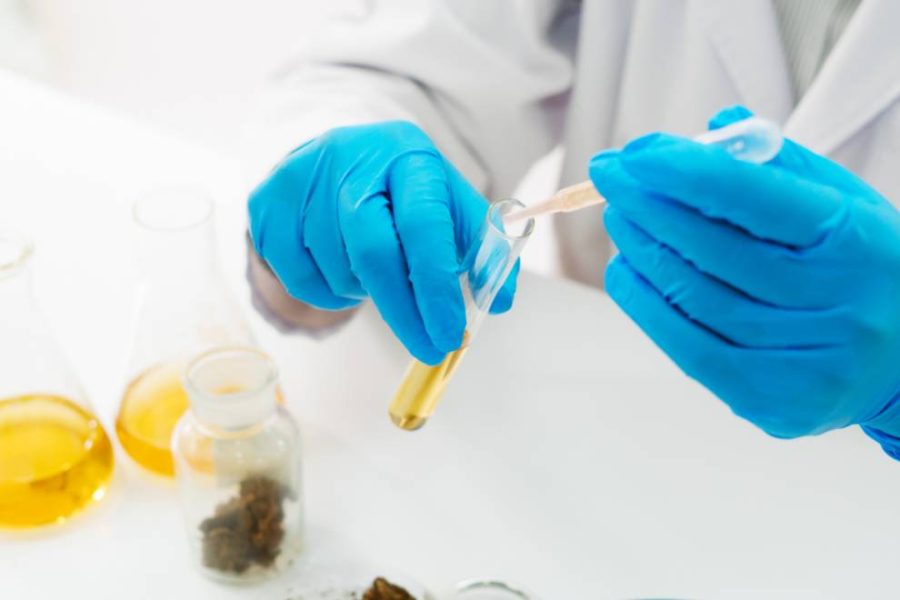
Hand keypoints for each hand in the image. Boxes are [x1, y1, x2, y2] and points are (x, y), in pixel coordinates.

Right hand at [248, 121, 516, 364]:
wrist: (337, 155)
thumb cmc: (401, 189)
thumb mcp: (447, 202)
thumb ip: (479, 247)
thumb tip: (498, 301)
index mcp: (407, 156)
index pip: (424, 226)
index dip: (436, 287)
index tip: (450, 334)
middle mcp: (351, 161)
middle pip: (374, 254)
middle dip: (405, 312)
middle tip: (428, 348)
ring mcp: (301, 180)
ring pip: (338, 272)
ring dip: (365, 294)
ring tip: (376, 274)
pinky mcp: (266, 205)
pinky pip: (300, 280)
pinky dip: (328, 292)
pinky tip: (340, 267)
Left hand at [590, 106, 899, 453]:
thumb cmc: (863, 270)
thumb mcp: (843, 207)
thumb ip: (780, 167)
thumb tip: (714, 128)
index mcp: (854, 242)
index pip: (756, 200)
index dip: (684, 174)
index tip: (632, 155)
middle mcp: (837, 306)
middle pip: (714, 251)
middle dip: (648, 207)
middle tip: (610, 177)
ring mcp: (805, 362)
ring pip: (696, 300)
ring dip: (642, 253)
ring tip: (619, 219)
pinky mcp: (774, 402)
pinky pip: (690, 348)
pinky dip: (646, 306)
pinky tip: (626, 272)